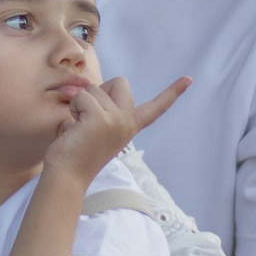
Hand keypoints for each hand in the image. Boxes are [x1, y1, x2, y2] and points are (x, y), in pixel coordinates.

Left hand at [45, 74, 190, 186]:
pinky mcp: (100, 120)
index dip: (172, 92)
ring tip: (79, 127)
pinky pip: (82, 96)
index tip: (188, 79)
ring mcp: (117, 121)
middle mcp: (128, 123)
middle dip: (100, 91)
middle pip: (120, 82)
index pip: (156, 107)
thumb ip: (101, 110)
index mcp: (130, 127)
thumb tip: (79, 88)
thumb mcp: (97, 128)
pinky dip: (73, 108)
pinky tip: (74, 128)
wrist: (67, 176)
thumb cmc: (76, 152)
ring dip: (80, 103)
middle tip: (88, 117)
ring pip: (95, 88)